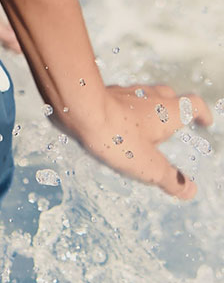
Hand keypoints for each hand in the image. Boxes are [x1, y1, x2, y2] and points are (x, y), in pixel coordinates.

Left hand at [54, 82, 213, 199]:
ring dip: (147, 106)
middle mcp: (148, 96)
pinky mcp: (100, 91)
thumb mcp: (148, 166)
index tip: (205, 121)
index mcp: (167, 111)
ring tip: (144, 121)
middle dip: (175, 106)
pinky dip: (123, 106)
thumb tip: (189, 191)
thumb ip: (171, 179)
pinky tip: (115, 117)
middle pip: (169, 95)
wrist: (77, 107)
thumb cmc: (117, 136)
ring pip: (142, 94)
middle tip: (175, 119)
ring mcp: (123, 91)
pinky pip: (118, 97)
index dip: (202, 113)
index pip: (194, 105)